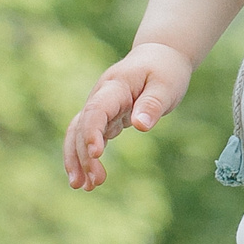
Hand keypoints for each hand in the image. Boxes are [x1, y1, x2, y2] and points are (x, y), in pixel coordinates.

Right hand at [61, 42, 192, 190]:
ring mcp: (100, 106)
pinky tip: (89, 178)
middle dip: (83, 155)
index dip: (92, 131)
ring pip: (79, 133)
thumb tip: (139, 126)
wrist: (159, 56)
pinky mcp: (106, 117)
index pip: (96, 110)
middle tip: (93, 183)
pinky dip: (86, 156)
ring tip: (83, 187)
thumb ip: (152, 104)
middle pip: (82, 126)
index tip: (96, 153)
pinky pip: (89, 136)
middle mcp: (100, 96)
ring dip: (78, 159)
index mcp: (115, 86)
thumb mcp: (165, 85)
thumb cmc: (164, 70)